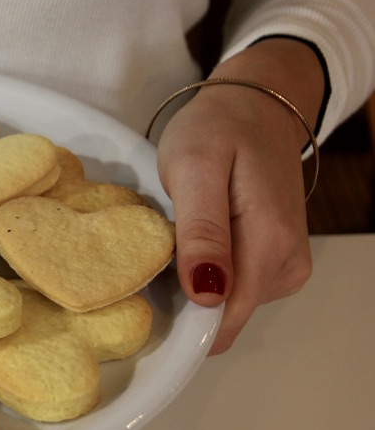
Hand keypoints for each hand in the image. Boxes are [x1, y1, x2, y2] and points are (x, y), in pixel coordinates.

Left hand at [156, 38, 322, 354]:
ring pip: (225, 305)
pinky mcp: (275, 262)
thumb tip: (208, 295)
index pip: (225, 320)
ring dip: (190, 284)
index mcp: (270, 245)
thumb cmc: (219, 130)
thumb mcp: (195, 170)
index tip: (142, 296)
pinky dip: (203, 274)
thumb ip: (204, 233)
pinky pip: (231, 288)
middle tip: (151, 254)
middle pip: (223, 316)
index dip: (180, 321)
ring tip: (172, 241)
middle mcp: (287, 265)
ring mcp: (285, 266)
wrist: (255, 107)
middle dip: (181, 300)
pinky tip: (190, 244)